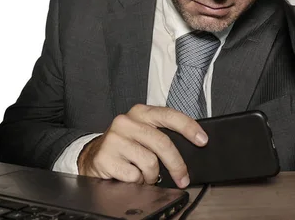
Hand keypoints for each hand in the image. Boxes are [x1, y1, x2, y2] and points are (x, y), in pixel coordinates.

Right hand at [77, 104, 207, 187]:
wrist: (92, 156)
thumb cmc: (125, 145)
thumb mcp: (142, 133)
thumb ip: (161, 134)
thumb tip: (191, 145)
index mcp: (140, 112)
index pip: (169, 115)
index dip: (188, 127)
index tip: (202, 140)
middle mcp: (126, 122)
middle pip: (162, 143)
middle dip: (177, 164)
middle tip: (182, 178)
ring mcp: (114, 139)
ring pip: (150, 162)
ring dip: (151, 175)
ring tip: (144, 174)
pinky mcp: (105, 157)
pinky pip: (134, 175)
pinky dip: (137, 181)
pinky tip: (130, 175)